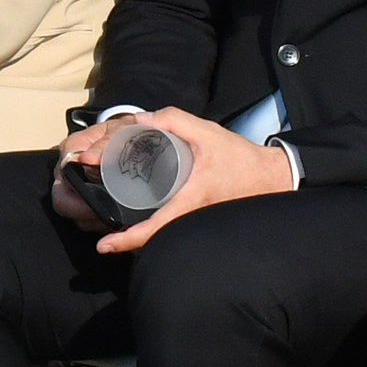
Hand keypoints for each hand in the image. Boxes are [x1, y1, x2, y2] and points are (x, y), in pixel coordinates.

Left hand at [87, 108, 296, 257]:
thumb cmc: (239, 158)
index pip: (154, 229)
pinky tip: (133, 212)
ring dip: (133, 229)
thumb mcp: (207, 131)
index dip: (126, 241)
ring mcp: (190, 220)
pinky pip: (167, 225)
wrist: (269, 177)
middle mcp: (187, 217)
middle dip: (122, 235)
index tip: (103, 246)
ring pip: (158, 232)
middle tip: (97, 219)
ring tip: (107, 215)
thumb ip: (173, 120)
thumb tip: (138, 121)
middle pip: (150, 234)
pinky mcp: (194, 216)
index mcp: (188, 200)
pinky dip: (148, 223)